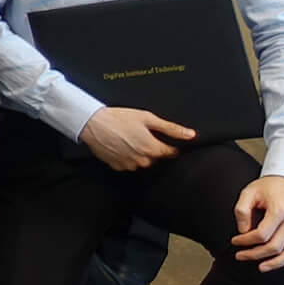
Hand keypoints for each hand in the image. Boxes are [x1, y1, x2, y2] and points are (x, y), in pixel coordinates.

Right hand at [78, 106, 196, 172]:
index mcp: (152, 148)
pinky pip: (128, 163)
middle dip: (152, 147)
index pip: (170, 152)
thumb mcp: (148, 118)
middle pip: (155, 157)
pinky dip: (127, 156)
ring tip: (129, 138)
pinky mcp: (117, 166)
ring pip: (142, 161)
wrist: (93, 124)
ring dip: (139, 152)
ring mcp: (129, 164)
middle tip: (141, 134)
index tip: (165, 139)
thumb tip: (190, 135)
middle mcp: (142, 160)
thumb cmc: (119, 118)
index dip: (170, 145)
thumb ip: (171, 128)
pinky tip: (121, 144)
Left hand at [232, 176, 283, 273]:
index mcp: (280, 209)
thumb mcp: (249, 192)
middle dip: (256, 254)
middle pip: (276, 246)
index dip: (246, 241)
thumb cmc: (268, 187)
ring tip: (261, 267)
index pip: (262, 234)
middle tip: (241, 256)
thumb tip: (243, 232)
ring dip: (277, 263)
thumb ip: (242, 211)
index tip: (235, 241)